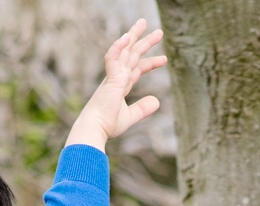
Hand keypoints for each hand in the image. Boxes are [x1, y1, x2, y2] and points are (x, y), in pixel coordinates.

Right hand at [66, 20, 166, 149]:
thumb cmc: (107, 125)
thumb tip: (157, 101)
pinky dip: (118, 46)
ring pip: (124, 51)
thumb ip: (142, 108)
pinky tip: (127, 37)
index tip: (164, 59)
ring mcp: (113, 76)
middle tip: (158, 32)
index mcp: (119, 85)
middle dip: (145, 42)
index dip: (150, 62)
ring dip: (134, 36)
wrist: (95, 129)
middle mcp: (116, 77)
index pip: (137, 68)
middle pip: (132, 55)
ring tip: (144, 23)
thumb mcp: (130, 116)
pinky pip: (112, 58)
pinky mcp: (110, 79)